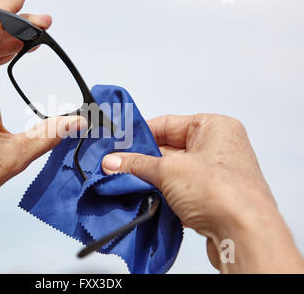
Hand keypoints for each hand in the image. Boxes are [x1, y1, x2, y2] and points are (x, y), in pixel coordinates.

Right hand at [102, 114, 303, 272]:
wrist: (245, 234)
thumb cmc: (222, 192)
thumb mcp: (168, 171)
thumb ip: (137, 165)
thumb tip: (113, 161)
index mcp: (215, 127)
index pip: (168, 124)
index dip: (140, 134)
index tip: (119, 144)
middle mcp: (219, 148)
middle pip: (169, 149)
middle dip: (143, 160)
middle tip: (118, 166)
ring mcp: (217, 174)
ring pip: (173, 172)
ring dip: (152, 180)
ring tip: (128, 182)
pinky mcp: (213, 198)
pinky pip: (180, 190)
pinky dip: (163, 195)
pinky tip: (145, 199)